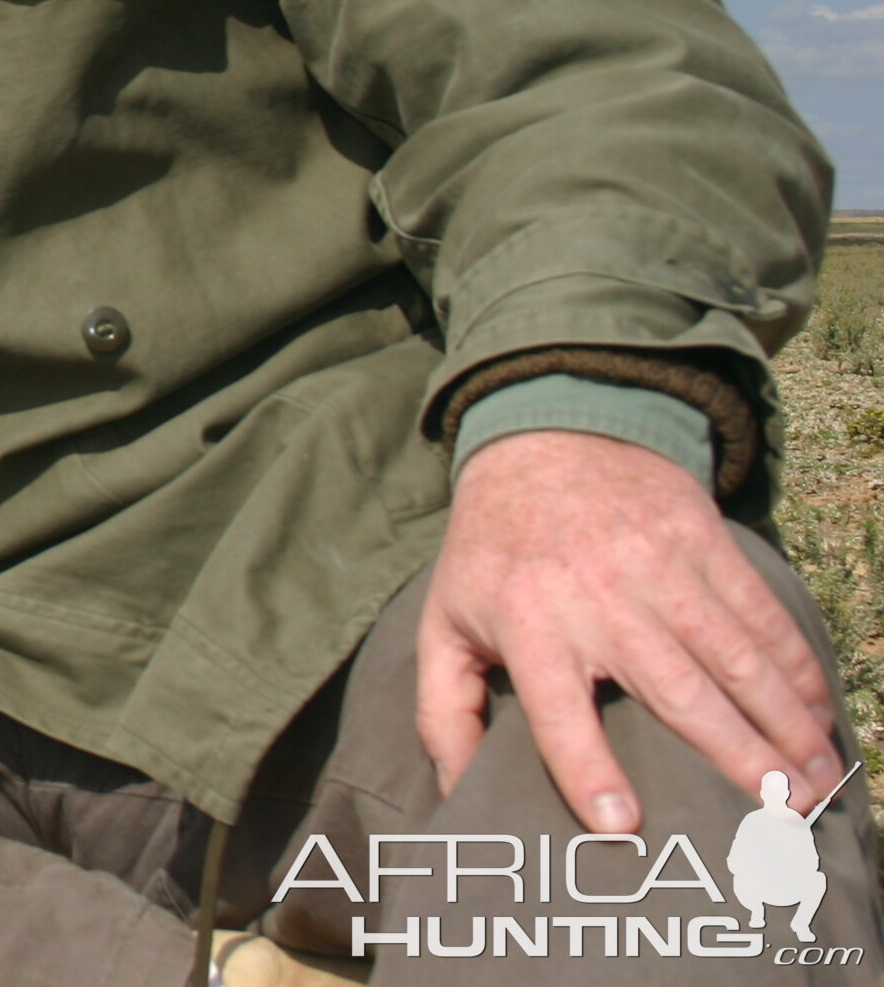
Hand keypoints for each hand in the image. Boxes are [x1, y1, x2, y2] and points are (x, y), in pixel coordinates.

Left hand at [417, 429, 840, 832]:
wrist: (545, 440)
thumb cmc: (493, 551)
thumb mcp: (445, 620)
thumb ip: (444, 710)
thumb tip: (453, 790)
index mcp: (529, 623)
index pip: (556, 709)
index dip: (585, 766)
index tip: (622, 823)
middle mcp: (599, 599)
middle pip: (676, 691)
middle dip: (735, 757)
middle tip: (779, 815)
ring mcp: (659, 567)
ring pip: (734, 658)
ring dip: (783, 722)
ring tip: (815, 781)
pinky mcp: (703, 541)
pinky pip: (759, 613)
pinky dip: (795, 665)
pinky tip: (818, 711)